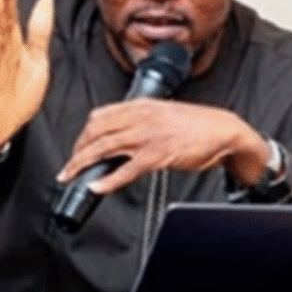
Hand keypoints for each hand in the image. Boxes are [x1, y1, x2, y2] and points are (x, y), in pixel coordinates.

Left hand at [57, 98, 272, 193]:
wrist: (223, 130)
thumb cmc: (197, 124)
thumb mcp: (163, 112)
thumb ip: (141, 119)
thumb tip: (121, 134)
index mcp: (140, 104)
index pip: (100, 115)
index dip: (83, 133)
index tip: (77, 146)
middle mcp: (140, 117)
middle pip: (95, 132)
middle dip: (77, 151)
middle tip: (68, 166)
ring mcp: (147, 136)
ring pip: (103, 149)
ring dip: (82, 164)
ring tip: (72, 176)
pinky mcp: (156, 155)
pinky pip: (125, 170)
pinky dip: (107, 181)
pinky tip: (97, 187)